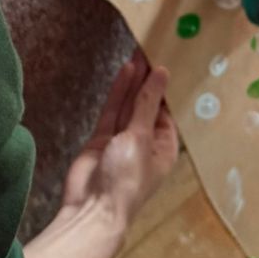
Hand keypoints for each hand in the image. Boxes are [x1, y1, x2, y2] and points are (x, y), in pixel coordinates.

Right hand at [60, 53, 178, 235]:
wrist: (91, 210)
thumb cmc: (125, 179)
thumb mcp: (140, 138)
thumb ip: (146, 103)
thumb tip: (161, 74)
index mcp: (164, 148)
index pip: (167, 110)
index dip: (166, 86)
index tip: (167, 59)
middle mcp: (145, 143)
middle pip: (147, 105)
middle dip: (149, 80)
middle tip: (151, 48)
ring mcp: (122, 140)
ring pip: (129, 105)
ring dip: (134, 82)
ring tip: (139, 51)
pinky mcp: (101, 139)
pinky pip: (112, 111)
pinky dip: (118, 92)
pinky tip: (125, 71)